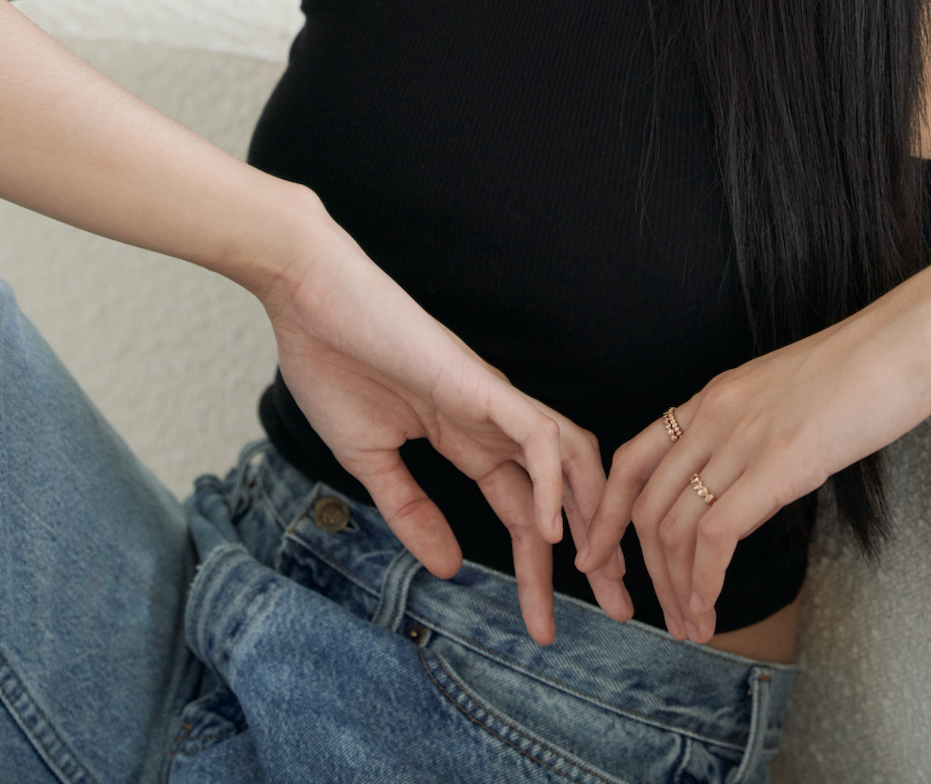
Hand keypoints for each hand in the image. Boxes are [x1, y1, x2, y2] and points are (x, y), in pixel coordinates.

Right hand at [260, 216, 631, 642]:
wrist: (308, 299)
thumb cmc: (331, 364)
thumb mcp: (370, 460)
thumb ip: (410, 510)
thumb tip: (449, 568)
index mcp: (466, 438)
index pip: (521, 512)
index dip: (537, 572)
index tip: (542, 631)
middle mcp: (491, 422)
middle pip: (563, 492)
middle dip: (595, 553)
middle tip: (622, 612)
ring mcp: (490, 400)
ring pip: (570, 457)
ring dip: (591, 518)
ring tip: (603, 579)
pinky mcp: (478, 383)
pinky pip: (534, 434)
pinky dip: (549, 482)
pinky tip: (548, 531)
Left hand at [576, 270, 930, 642]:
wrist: (902, 343)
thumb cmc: (857, 373)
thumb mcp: (782, 398)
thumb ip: (750, 433)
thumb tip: (744, 481)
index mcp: (710, 398)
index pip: (630, 460)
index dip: (606, 514)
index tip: (598, 556)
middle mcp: (711, 416)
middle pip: (647, 504)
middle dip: (645, 570)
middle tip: (663, 616)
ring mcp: (740, 439)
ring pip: (676, 527)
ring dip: (678, 588)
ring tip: (693, 626)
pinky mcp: (777, 465)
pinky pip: (716, 533)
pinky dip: (705, 579)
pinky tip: (710, 606)